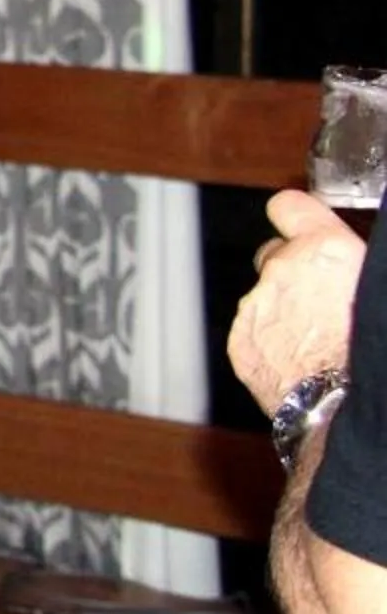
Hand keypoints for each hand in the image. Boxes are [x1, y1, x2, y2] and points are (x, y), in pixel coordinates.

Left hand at [227, 189, 366, 412]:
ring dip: (283, 311)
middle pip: (274, 256)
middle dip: (292, 270)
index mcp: (324, 250)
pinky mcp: (240, 342)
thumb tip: (353, 265)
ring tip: (318, 340)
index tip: (298, 219)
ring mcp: (255, 308)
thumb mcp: (375, 285)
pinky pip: (254, 334)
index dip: (295, 214)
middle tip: (321, 297)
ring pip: (264, 299)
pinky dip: (270, 342)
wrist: (345, 406)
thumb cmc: (372, 348)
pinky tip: (302, 362)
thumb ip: (355, 265)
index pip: (290, 206)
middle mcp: (281, 271)